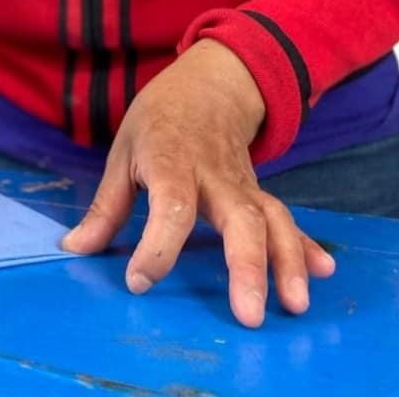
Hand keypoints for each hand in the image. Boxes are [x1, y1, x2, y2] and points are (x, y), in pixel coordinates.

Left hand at [61, 39, 335, 327]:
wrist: (207, 85)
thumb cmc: (157, 122)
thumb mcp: (123, 152)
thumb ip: (106, 207)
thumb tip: (74, 249)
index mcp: (172, 161)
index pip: (171, 205)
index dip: (157, 246)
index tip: (139, 280)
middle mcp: (214, 174)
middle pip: (239, 216)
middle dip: (247, 265)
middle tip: (248, 313)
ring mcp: (243, 183)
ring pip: (273, 219)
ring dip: (287, 260)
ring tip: (294, 304)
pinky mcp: (259, 192)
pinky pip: (286, 218)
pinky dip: (306, 245)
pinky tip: (324, 272)